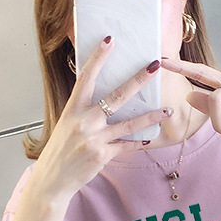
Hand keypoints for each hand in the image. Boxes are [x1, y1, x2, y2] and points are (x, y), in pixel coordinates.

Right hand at [34, 37, 171, 199]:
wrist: (52, 180)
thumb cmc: (59, 151)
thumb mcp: (66, 125)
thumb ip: (83, 112)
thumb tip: (103, 98)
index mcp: (72, 110)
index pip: (86, 78)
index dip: (98, 58)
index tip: (109, 40)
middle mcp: (83, 122)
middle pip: (116, 97)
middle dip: (137, 80)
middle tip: (153, 66)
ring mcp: (94, 139)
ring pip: (129, 124)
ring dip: (150, 116)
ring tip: (167, 110)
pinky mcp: (102, 156)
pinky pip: (126, 146)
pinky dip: (138, 142)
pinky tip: (150, 137)